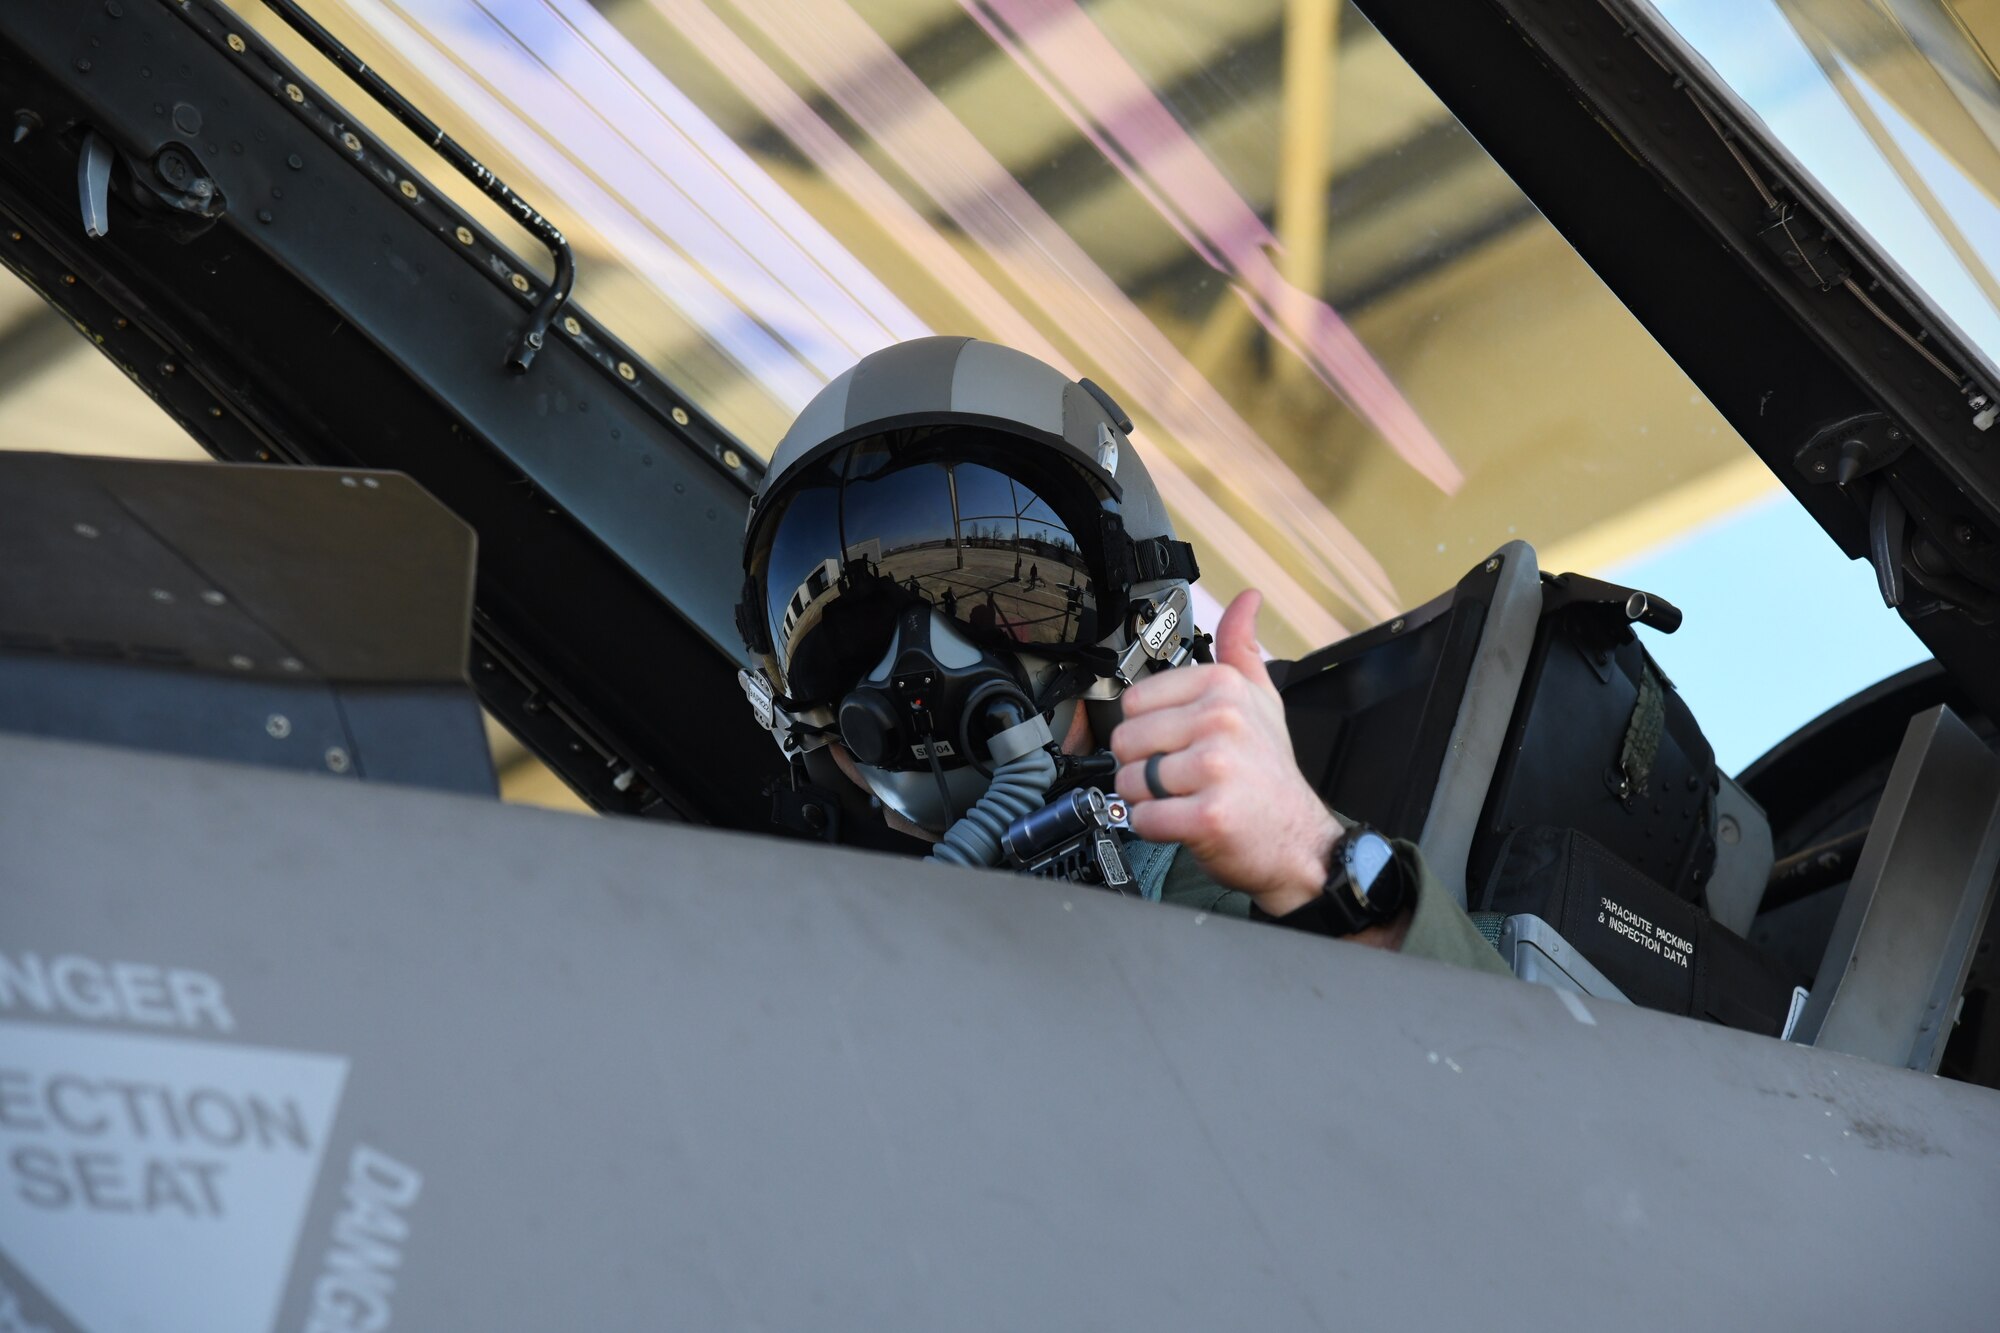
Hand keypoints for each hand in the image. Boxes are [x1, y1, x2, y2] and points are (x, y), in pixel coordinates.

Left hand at [1111, 590, 1342, 915]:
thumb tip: (1247, 600)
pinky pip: (1144, 818)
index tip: (1177, 743)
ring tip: (1184, 799)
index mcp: (1224, 687)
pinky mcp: (1208, 815)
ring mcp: (1216, 767)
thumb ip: (1242, 649)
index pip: (1135, 701)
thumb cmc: (1271, 774)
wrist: (1299, 841)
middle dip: (1143, 767)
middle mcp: (1221, 720)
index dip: (1149, 730)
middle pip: (1127, 740)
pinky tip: (1184, 823)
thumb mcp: (1262, 701)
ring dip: (1147, 800)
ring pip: (1131, 780)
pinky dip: (1154, 828)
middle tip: (1180, 778)